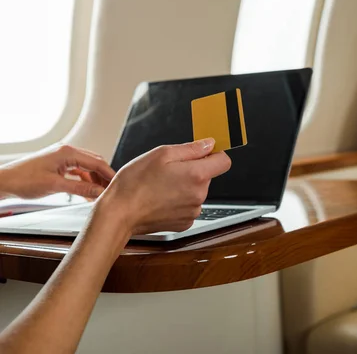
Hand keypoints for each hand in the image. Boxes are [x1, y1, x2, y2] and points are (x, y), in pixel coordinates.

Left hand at [0, 144, 114, 198]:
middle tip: (112, 190)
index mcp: (67, 152)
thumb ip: (80, 188)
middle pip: (94, 163)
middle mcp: (66, 152)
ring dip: (94, 180)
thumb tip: (99, 192)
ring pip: (86, 168)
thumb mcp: (55, 186)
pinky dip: (84, 181)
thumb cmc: (24, 180)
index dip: (109, 174)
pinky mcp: (58, 166)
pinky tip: (88, 193)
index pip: (96, 162)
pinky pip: (78, 172)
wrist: (5, 182)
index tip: (118, 185)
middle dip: (104, 177)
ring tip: (101, 194)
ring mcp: (62, 158)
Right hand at [94, 138, 230, 235]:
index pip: (224, 161)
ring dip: (184, 187)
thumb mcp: (161, 154)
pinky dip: (178, 202)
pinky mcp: (184, 223)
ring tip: (161, 186)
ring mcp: (193, 211)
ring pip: (196, 192)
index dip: (214, 155)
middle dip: (192, 171)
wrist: (120, 213)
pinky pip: (188, 206)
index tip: (202, 154)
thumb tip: (210, 144)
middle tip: (168, 171)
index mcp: (197, 175)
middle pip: (207, 176)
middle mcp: (199, 195)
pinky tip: (161, 199)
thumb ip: (191, 148)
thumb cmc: (135, 183)